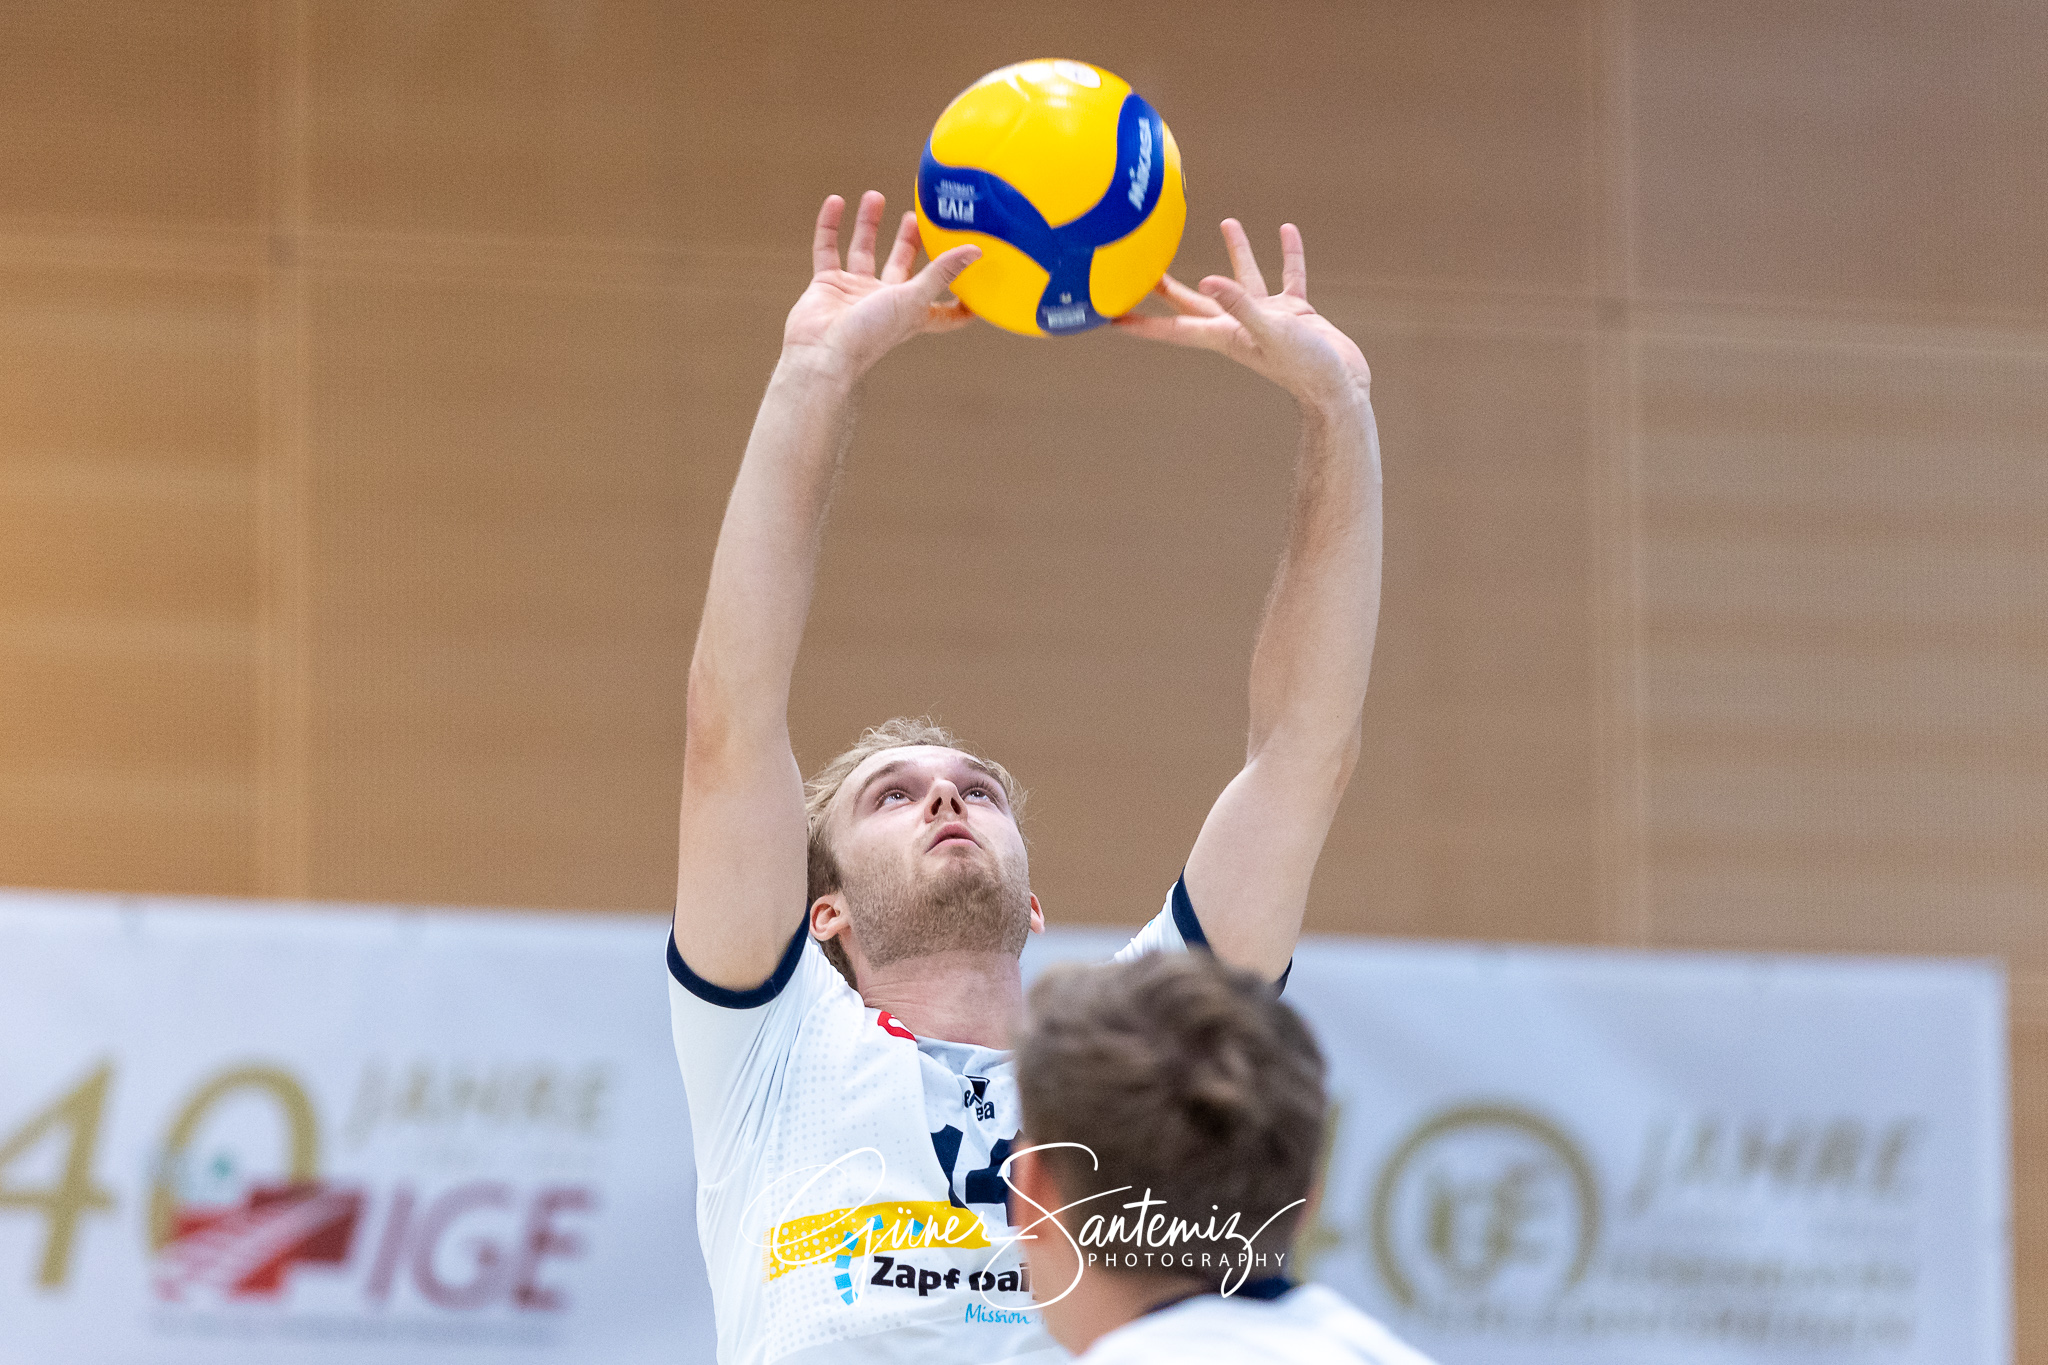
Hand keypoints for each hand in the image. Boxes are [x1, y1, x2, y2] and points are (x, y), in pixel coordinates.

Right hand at [782, 192, 978, 380]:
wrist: (822, 351)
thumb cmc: (870, 334)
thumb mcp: (914, 298)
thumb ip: (941, 273)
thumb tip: (976, 251)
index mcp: (912, 311)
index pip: (944, 310)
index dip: (961, 302)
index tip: (977, 285)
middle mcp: (884, 301)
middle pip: (900, 266)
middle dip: (909, 242)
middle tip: (916, 216)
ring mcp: (854, 293)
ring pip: (862, 252)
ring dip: (868, 226)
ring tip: (875, 196)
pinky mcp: (827, 285)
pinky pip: (827, 250)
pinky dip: (829, 226)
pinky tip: (836, 202)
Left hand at [1114, 219, 1369, 406]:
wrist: (1342, 387)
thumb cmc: (1305, 367)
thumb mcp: (1271, 331)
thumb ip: (1240, 305)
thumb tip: (1207, 280)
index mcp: (1224, 334)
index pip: (1172, 328)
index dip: (1141, 324)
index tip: (1110, 317)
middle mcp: (1239, 325)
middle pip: (1196, 301)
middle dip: (1170, 286)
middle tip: (1146, 265)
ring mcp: (1267, 319)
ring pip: (1244, 280)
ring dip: (1237, 252)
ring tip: (1228, 221)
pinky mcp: (1295, 313)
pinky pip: (1288, 277)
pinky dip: (1288, 255)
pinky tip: (1287, 230)